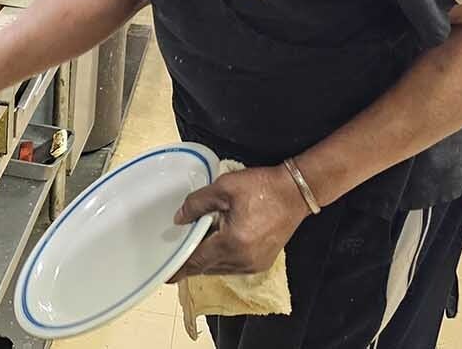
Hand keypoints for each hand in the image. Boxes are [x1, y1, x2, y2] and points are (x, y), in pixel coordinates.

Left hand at [169, 165, 309, 279]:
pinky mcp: (262, 263)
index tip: (165, 275)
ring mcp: (254, 265)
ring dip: (207, 260)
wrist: (296, 192)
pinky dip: (222, 259)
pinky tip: (217, 244)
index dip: (180, 268)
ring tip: (197, 243)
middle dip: (192, 261)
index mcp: (232, 243)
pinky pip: (233, 267)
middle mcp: (243, 260)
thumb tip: (179, 219)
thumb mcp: (224, 187)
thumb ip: (197, 203)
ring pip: (220, 269)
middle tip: (178, 250)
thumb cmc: (261, 187)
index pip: (198, 261)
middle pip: (207, 267)